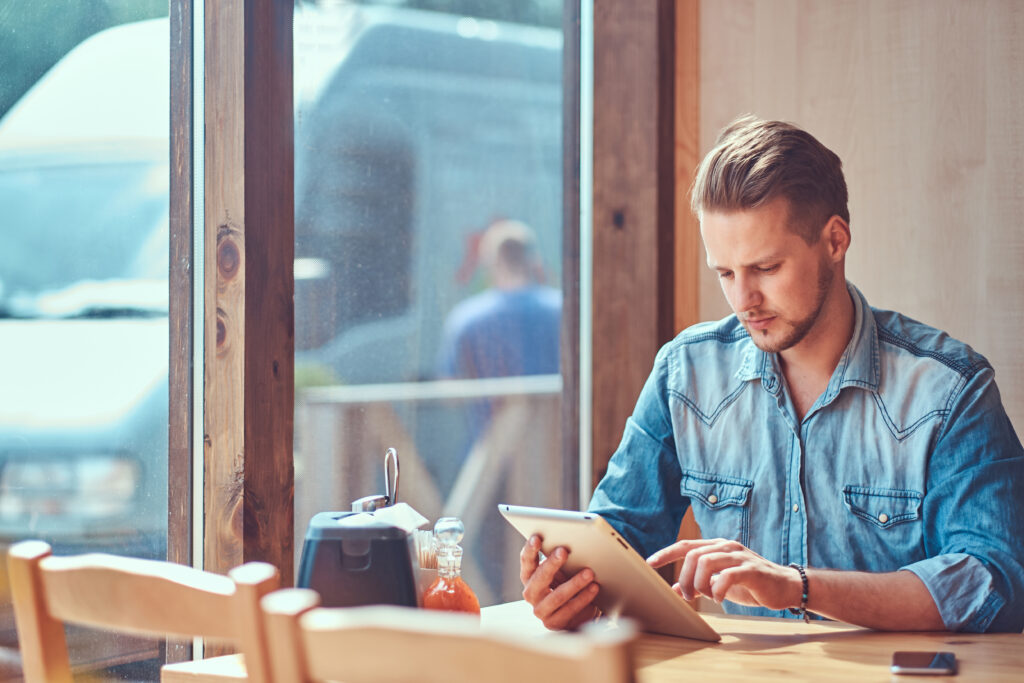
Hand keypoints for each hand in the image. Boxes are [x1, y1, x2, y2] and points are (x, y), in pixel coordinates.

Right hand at [519, 534, 600, 629]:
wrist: (574, 614)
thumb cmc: (565, 585)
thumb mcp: (560, 572)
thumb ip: (558, 561)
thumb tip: (568, 546)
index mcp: (529, 577)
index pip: (526, 561)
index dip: (530, 549)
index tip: (537, 538)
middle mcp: (531, 594)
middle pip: (539, 577)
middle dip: (552, 564)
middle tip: (564, 551)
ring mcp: (541, 610)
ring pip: (557, 595)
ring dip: (575, 583)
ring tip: (589, 572)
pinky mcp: (553, 624)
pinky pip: (569, 610)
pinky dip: (583, 598)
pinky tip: (594, 588)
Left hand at [647, 538, 800, 610]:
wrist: (785, 587)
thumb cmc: (751, 585)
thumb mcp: (721, 583)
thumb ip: (699, 582)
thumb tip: (674, 588)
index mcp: (717, 547)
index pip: (686, 545)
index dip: (666, 553)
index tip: (650, 563)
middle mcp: (726, 547)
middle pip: (692, 555)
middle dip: (684, 577)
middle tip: (688, 596)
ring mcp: (739, 557)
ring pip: (705, 562)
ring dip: (699, 584)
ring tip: (705, 597)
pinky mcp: (751, 570)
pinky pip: (726, 576)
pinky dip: (717, 590)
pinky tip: (719, 598)